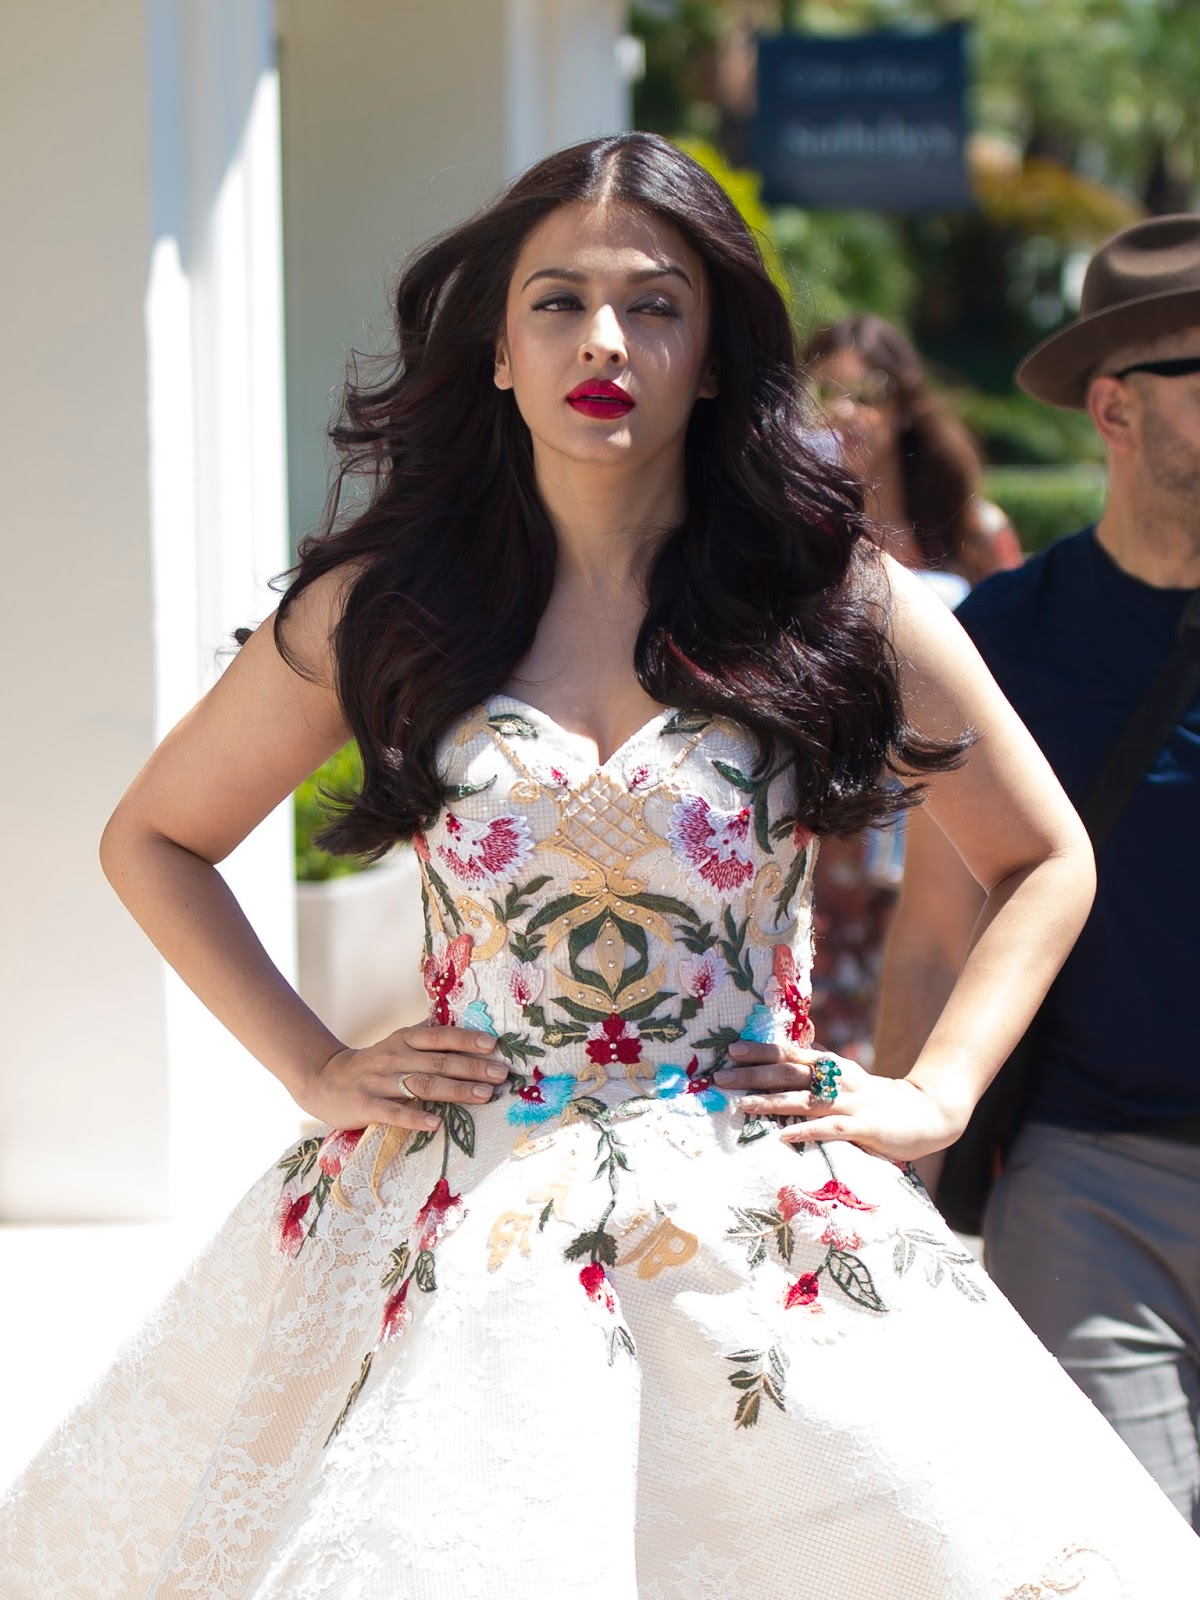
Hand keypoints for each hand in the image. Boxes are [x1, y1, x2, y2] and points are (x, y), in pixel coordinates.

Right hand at [300, 1025, 508, 1133]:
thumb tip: (464, 1023)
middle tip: (501, 1074)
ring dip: (456, 1090)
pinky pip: (393, 1113)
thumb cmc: (372, 1064)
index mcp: (403, 1039)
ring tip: (484, 1096)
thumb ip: (426, 1035)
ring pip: (422, 1084)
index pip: (440, 1037)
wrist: (324, 1080)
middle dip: (472, 1067)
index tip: (493, 1046)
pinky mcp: (365, 1105)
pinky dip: (414, 1118)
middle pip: (439, 1061)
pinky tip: (435, 1124)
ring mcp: (379, 1081)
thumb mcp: (397, 1043)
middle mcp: (393, 1056)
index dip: (467, 1039)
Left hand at [714, 1042, 967, 1162]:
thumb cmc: (877, 1100)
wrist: (927, 1113)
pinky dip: (806, 1131)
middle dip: (753, 1075)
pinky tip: (784, 1136)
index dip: (760, 1051)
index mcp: (832, 1066)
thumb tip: (785, 1065)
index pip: (790, 1053)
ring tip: (742, 1106)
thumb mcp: (846, 1080)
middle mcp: (837, 1079)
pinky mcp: (863, 1127)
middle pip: (789, 1073)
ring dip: (771, 1102)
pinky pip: (830, 1129)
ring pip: (804, 1099)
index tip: (730, 1050)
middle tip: (720, 1077)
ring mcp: (850, 1102)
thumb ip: (819, 1073)